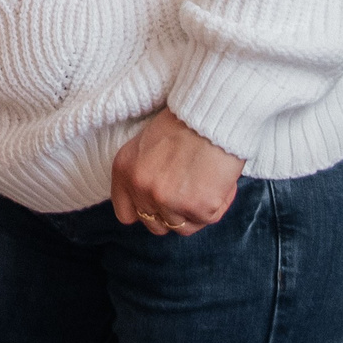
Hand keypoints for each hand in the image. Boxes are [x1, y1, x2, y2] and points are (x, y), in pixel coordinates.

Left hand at [110, 108, 243, 234]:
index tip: (159, 206)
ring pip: (183, 227)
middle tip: (189, 193)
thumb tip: (150, 200)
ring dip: (196, 211)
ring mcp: (168, 201)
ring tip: (205, 183)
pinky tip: (219, 181)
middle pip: (155, 225)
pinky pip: (208, 219)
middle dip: (172, 214)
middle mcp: (141, 188)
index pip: (126, 213)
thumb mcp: (145, 145)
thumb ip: (142, 173)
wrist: (211, 115)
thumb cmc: (183, 124)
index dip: (145, 212)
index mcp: (124, 170)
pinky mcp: (198, 208)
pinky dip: (217, 204)